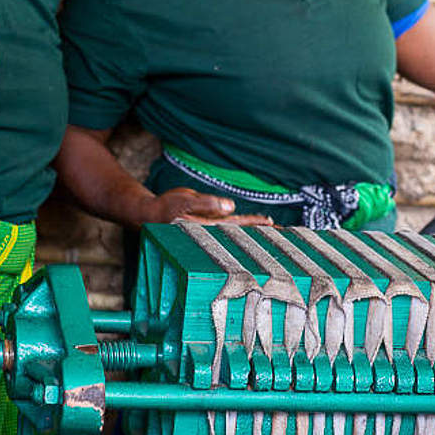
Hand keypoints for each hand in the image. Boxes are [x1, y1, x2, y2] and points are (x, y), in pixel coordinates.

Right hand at [141, 187, 272, 225]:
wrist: (148, 216)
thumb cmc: (165, 207)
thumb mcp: (185, 199)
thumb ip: (207, 203)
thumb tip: (230, 206)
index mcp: (211, 226)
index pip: (240, 226)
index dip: (257, 224)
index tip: (274, 225)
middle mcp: (214, 231)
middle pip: (243, 233)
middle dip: (263, 233)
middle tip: (285, 235)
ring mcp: (211, 229)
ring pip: (238, 230)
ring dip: (255, 228)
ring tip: (274, 227)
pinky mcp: (207, 224)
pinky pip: (230, 225)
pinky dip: (244, 224)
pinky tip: (254, 224)